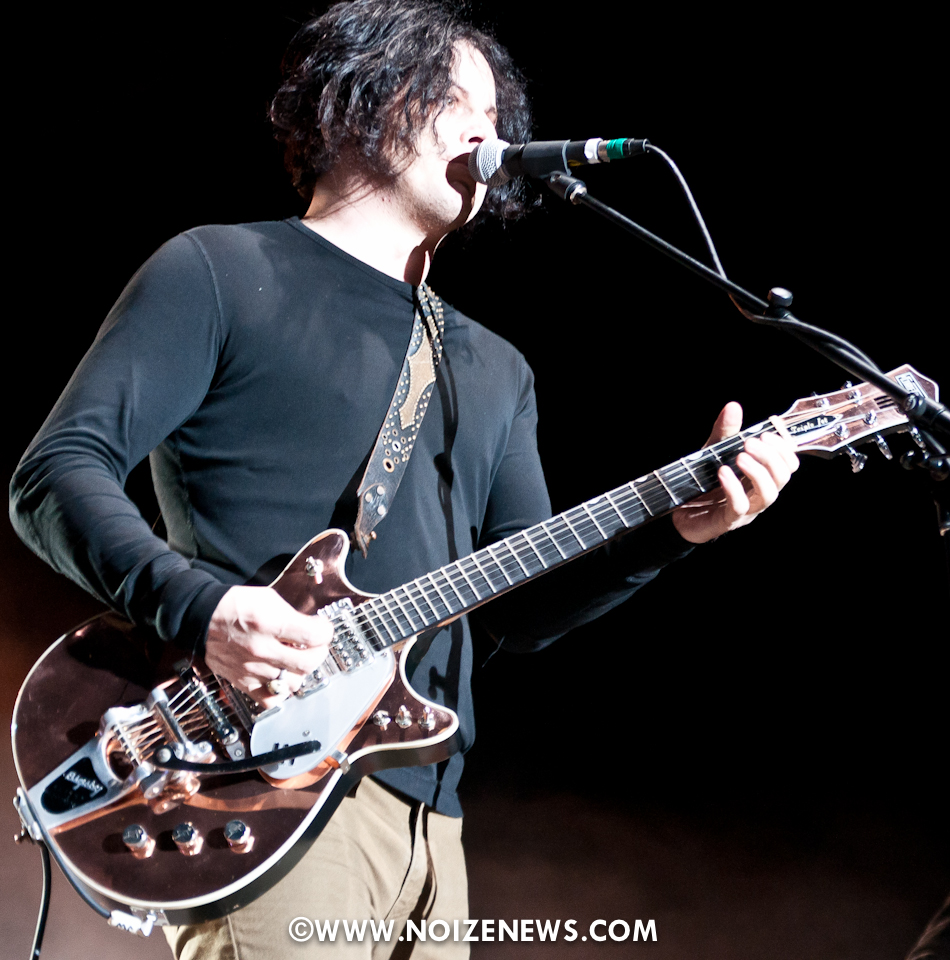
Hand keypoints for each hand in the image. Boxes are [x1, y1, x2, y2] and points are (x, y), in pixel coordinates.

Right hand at [204, 586, 331, 705]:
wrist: (201, 617)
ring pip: (293, 684)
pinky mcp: (242, 682)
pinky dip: (280, 691)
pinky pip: (270, 699)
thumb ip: (292, 614)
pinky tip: (281, 676)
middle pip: (308, 663)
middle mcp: (261, 649)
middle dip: (319, 652)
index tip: (323, 628)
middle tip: (315, 645)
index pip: (313, 636)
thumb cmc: (234, 605)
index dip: (325, 631)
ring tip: (297, 660)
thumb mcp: (268, 598)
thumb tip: (311, 627)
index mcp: (268, 623)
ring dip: (301, 672)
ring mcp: (252, 669)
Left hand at [671, 401, 798, 544]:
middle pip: (782, 477)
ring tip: (740, 457)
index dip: (784, 448)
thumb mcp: (713, 452)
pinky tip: (723, 473)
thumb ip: (725, 432)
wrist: (678, 511)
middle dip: (770, 456)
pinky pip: (739, 506)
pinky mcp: (728, 520)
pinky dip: (733, 488)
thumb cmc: (703, 483)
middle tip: (750, 443)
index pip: (788, 464)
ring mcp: (746, 510)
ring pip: (768, 494)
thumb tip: (733, 407)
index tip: (768, 432)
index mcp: (761, 477)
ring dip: (757, 472)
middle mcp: (758, 494)